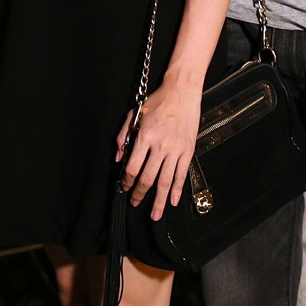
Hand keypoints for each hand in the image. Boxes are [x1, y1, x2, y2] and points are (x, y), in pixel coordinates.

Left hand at [114, 78, 201, 220]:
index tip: (125, 186)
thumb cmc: (157, 101)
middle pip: (147, 178)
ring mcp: (175, 149)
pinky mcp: (188, 150)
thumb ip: (123, 136)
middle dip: (139, 194)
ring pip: (165, 181)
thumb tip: (117, 159)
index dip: (126, 181)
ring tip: (154, 215)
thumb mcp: (134, 114)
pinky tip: (173, 201)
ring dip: (158, 201)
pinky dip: (177, 190)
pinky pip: (181, 174)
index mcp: (145, 136)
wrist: (182, 90)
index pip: (132, 168)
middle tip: (134, 203)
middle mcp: (160, 145)